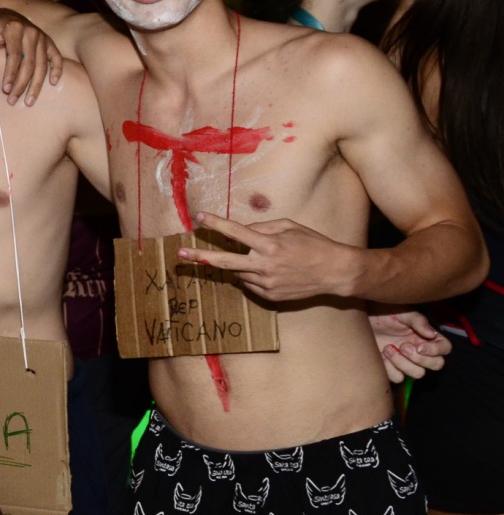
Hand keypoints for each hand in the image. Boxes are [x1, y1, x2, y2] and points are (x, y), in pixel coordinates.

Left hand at [0, 9, 63, 106]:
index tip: (6, 90)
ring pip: (42, 64)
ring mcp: (41, 36)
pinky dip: (57, 69)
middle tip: (13, 101)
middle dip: (22, 84)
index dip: (11, 74)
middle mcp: (31, 32)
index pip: (14, 55)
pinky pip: (56, 56)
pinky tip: (54, 82)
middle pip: (30, 63)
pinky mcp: (47, 41)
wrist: (2, 15)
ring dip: (37, 84)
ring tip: (29, 101)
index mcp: (14, 28)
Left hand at [180, 212, 360, 301]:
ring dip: (237, 264)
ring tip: (258, 258)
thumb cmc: (313, 244)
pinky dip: (251, 275)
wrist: (335, 272)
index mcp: (270, 245)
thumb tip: (240, 231)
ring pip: (237, 273)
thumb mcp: (290, 226)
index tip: (199, 218)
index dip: (216, 224)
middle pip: (224, 262)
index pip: (236, 232)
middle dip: (199, 257)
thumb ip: (262, 227)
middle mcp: (265, 265)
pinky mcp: (269, 296)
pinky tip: (269, 270)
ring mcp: (266, 283)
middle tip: (180, 254)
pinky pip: (249, 284)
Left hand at [369, 310, 450, 382]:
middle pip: (436, 365)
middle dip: (420, 358)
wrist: (361, 319)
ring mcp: (406, 360)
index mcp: (426, 336)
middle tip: (403, 346)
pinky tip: (381, 355)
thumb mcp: (402, 313)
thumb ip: (419, 321)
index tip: (420, 346)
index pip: (445, 348)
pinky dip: (389, 368)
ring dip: (403, 363)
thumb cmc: (384, 312)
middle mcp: (420, 350)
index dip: (436, 351)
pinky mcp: (391, 367)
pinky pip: (398, 377)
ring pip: (418, 374)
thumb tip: (432, 335)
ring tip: (388, 348)